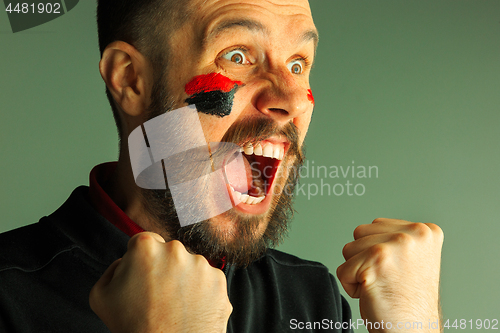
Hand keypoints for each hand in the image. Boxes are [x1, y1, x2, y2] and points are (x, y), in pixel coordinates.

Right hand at [89, 232, 231, 332]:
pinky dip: (202, 292)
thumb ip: (113, 268)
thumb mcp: (101, 295)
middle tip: (157, 296)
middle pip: (169, 253)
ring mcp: (201, 265)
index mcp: (146, 247)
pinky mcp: (219, 280)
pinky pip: (208, 281)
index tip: (143, 277)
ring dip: (184, 280)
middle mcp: (176, 249)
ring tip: (174, 306)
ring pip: (190, 266)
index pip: (144, 242)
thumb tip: (126, 261)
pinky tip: (190, 309)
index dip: (141, 260)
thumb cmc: (133, 327)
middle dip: (164, 268)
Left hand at [337, 218, 443, 331]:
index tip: (399, 272)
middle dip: (366, 258)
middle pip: (360, 233)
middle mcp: (413, 234)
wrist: (413, 332)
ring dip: (358, 271)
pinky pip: (343, 270)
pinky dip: (352, 287)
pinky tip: (374, 294)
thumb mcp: (413, 257)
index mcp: (425, 230)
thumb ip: (396, 237)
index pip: (376, 226)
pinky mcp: (376, 262)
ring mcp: (395, 246)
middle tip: (389, 280)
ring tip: (382, 286)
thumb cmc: (408, 302)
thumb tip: (370, 227)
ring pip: (349, 249)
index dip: (379, 253)